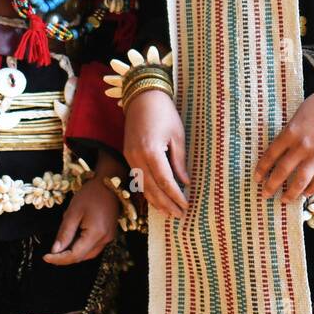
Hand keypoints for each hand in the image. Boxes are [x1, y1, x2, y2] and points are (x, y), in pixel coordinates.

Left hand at [46, 165, 118, 264]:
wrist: (108, 182)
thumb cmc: (90, 194)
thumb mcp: (73, 212)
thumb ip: (64, 233)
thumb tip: (55, 251)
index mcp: (96, 234)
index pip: (75, 255)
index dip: (59, 259)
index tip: (45, 257)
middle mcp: (105, 239)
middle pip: (82, 257)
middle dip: (65, 257)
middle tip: (50, 253)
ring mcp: (109, 237)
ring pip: (88, 254)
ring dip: (74, 253)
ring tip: (61, 244)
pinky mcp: (109, 233)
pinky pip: (93, 246)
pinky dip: (82, 246)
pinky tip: (74, 238)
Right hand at [122, 90, 188, 219]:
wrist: (142, 97)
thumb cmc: (164, 112)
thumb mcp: (177, 135)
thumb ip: (179, 161)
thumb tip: (184, 183)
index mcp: (151, 151)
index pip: (165, 182)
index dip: (176, 196)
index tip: (186, 206)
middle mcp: (137, 157)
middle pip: (152, 189)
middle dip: (166, 204)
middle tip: (179, 216)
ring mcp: (130, 157)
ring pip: (143, 186)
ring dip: (156, 201)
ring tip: (168, 212)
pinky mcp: (128, 155)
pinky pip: (138, 178)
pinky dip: (147, 191)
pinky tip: (156, 198)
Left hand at [255, 71, 313, 201]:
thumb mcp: (299, 114)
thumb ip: (291, 132)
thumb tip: (284, 147)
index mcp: (290, 132)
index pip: (271, 155)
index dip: (262, 168)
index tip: (257, 177)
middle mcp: (301, 146)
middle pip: (282, 171)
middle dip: (271, 186)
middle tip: (265, 194)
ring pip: (300, 181)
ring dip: (290, 193)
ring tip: (284, 200)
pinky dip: (312, 189)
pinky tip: (306, 194)